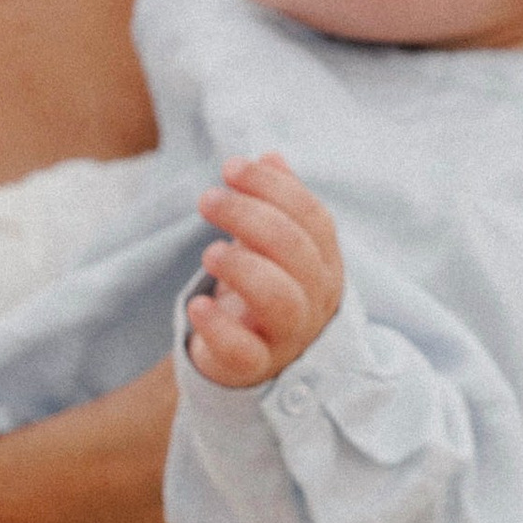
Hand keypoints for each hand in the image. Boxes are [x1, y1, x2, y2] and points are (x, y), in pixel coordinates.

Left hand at [187, 151, 342, 388]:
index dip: (273, 187)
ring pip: (281, 299)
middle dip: (250, 216)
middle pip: (295, 250)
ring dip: (243, 267)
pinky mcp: (255, 365)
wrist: (254, 359)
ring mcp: (289, 335)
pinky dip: (219, 326)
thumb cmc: (266, 288)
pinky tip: (197, 304)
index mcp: (325, 262)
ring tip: (209, 252)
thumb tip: (271, 156)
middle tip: (208, 199)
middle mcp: (316, 297)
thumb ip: (276, 203)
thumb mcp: (274, 245)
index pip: (312, 218)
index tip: (231, 168)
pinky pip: (244, 350)